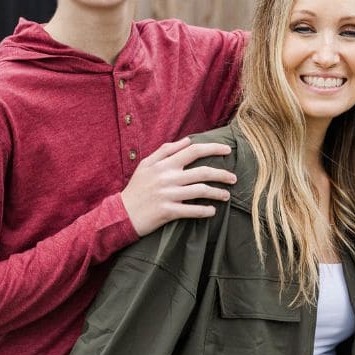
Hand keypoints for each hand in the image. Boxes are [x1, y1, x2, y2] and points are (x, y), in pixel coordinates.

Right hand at [120, 139, 235, 235]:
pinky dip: (205, 211)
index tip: (228, 150)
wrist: (120, 214)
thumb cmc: (137, 188)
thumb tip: (187, 141)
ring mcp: (168, 194)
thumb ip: (165, 150)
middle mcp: (167, 177)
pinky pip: (192, 210)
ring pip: (201, 191)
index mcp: (164, 164)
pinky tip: (212, 211)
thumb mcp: (146, 165)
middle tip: (234, 178)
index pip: (193, 150)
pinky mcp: (167, 211)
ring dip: (218, 193)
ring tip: (227, 196)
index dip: (213, 148)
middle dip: (222, 174)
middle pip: (203, 171)